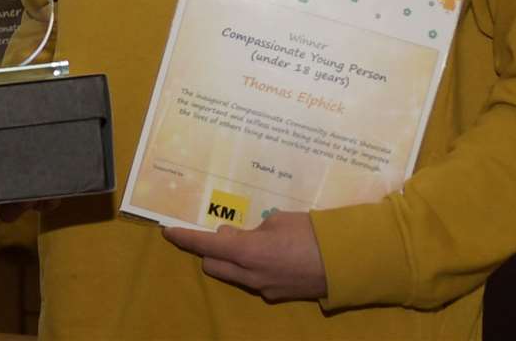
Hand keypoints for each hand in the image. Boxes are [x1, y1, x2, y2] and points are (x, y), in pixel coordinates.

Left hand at [161, 209, 328, 301]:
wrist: (346, 262)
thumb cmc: (312, 232)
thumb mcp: (278, 220)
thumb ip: (251, 229)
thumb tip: (232, 236)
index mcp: (247, 252)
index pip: (205, 245)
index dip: (185, 238)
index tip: (169, 231)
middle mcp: (250, 275)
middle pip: (213, 264)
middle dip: (210, 250)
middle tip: (223, 232)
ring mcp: (263, 289)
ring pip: (233, 275)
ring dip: (232, 260)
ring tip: (251, 241)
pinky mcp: (277, 295)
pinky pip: (253, 280)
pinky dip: (252, 268)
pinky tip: (272, 255)